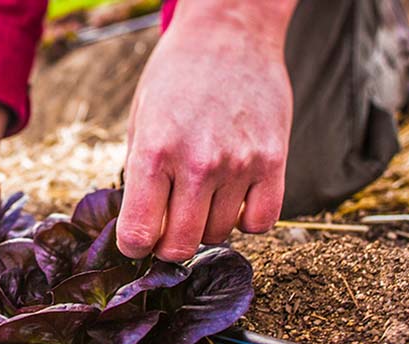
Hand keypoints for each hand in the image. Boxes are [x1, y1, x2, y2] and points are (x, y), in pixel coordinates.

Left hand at [119, 0, 296, 260]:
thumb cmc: (177, 75)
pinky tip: (234, 198)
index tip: (138, 238)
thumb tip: (139, 226)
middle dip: (168, 246)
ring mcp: (239, 164)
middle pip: (180, 246)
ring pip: (218, 235)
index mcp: (154, 153)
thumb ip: (139, 175)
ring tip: (201, 195)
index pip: (138, 234)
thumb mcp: (140, 120)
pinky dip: (246, 220)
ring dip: (206, 226)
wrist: (228, 32)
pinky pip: (261, 222)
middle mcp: (197, 163)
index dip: (134, 245)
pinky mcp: (274, 161)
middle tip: (169, 226)